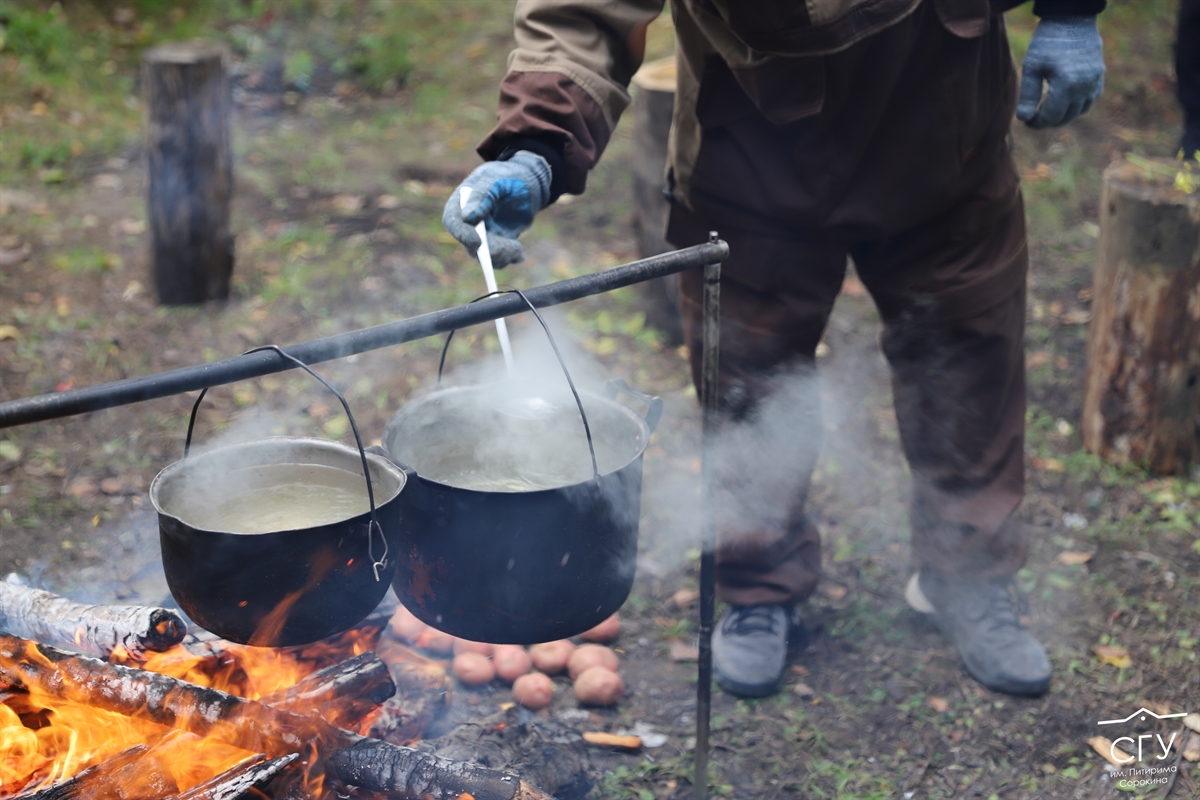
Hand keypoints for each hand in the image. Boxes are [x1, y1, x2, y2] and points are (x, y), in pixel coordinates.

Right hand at [442, 151, 551, 267]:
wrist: (527, 183)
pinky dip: (509, 258)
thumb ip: (482, 195)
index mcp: (461, 203)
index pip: (452, 221)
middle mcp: (469, 222)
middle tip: (510, 247)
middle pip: (470, 244)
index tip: (478, 242)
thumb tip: (467, 217)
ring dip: (500, 257)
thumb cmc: (507, 176)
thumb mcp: (495, 180)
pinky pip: (499, 258)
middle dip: (489, 250)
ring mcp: (483, 234)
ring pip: (485, 255)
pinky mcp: (498, 242)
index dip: (461, 233)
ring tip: (517, 249)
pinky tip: (519, 255)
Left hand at [1016, 16, 1104, 128]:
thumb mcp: (1032, 67)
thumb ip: (1028, 95)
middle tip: (1034, 118)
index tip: (1026, 120)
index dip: (1037, 123)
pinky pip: (1090, 100)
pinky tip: (1064, 100)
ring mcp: (1095, 82)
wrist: (1072, 19)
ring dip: (1064, 115)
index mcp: (1067, 85)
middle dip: (1048, 121)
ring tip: (1048, 110)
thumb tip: (1024, 118)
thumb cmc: (1048, 42)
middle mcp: (1085, 87)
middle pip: (1066, 117)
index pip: (1051, 117)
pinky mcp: (1100, 76)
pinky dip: (1077, 105)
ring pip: (1080, 111)